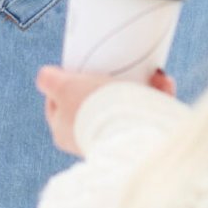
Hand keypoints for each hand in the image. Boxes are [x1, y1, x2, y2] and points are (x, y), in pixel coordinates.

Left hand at [35, 65, 176, 156]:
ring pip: (124, 106)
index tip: (82, 68)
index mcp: (63, 131)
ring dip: (138, 87)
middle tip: (120, 67)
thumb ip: (48, 80)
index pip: (57, 103)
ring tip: (153, 74)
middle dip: (110, 81)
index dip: (66, 82)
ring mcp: (112, 140)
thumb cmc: (95, 110)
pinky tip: (164, 84)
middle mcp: (86, 138)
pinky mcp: (139, 140)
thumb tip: (44, 76)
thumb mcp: (64, 87)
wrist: (131, 136)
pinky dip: (156, 97)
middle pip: (94, 102)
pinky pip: (147, 113)